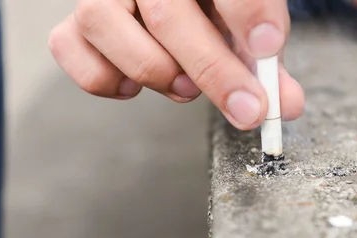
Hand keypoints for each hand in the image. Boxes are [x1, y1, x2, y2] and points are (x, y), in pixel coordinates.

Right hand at [49, 0, 304, 130]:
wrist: (165, 2)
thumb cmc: (207, 13)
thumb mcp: (241, 27)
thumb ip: (261, 61)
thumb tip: (285, 106)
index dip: (248, 10)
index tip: (268, 48)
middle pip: (167, 12)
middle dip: (214, 70)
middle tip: (248, 108)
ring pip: (102, 22)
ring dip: (153, 68)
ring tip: (184, 87)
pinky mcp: (72, 27)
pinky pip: (71, 50)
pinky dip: (105, 80)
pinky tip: (133, 84)